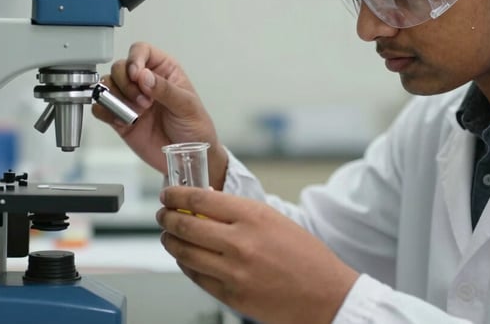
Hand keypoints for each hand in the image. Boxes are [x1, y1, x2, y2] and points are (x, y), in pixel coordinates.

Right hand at [92, 42, 227, 188]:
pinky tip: (122, 121)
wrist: (189, 158)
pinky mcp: (120, 119)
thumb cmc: (195, 128)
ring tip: (135, 114)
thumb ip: (165, 89)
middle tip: (144, 102)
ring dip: (115, 98)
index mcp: (164, 70)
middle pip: (119, 67)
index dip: (135, 59)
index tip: (137, 74)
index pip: (141, 51)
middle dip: (127, 83)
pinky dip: (105, 112)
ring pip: (107, 85)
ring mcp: (130, 100)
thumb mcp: (187, 106)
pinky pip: (101, 108)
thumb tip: (144, 76)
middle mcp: (144, 82)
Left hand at [157, 187, 359, 323]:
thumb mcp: (274, 220)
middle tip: (162, 215)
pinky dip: (185, 265)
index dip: (176, 195)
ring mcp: (233, 271)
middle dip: (166, 218)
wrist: (326, 295)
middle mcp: (240, 242)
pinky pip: (196, 276)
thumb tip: (204, 206)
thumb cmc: (306, 257)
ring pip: (184, 253)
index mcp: (252, 216)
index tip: (168, 194)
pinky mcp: (231, 296)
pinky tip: (185, 258)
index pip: (199, 199)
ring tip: (168, 237)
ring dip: (170, 242)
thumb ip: (238, 213)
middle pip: (185, 225)